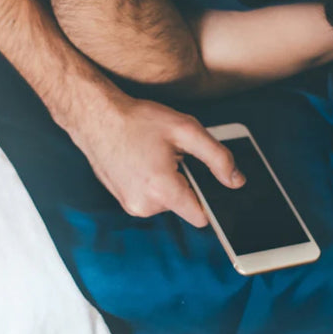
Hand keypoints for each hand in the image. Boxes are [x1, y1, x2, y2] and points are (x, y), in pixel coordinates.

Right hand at [70, 95, 245, 226]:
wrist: (95, 117)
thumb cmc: (138, 120)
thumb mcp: (186, 130)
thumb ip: (218, 157)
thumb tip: (237, 180)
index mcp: (162, 190)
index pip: (201, 217)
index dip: (209, 199)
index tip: (208, 184)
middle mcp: (144, 205)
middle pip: (184, 207)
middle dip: (186, 183)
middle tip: (173, 157)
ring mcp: (131, 205)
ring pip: (167, 202)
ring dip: (168, 183)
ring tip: (155, 157)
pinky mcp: (123, 201)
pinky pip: (150, 198)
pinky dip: (153, 184)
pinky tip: (144, 162)